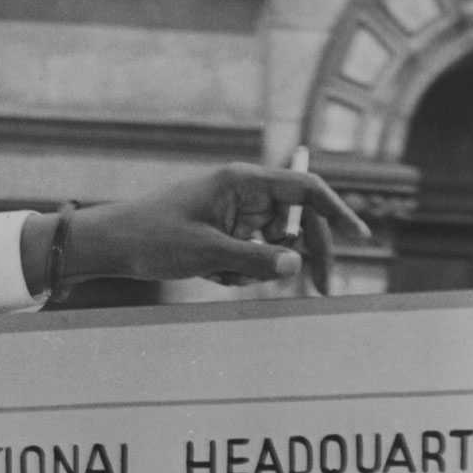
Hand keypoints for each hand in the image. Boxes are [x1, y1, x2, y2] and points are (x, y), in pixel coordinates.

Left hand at [57, 166, 367, 296]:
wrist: (111, 245)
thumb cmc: (152, 239)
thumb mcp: (207, 255)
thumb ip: (256, 261)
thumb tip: (297, 266)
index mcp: (241, 182)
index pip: (304, 190)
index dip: (336, 211)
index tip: (360, 237)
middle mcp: (242, 193)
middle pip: (297, 221)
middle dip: (309, 254)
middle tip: (321, 290)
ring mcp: (234, 213)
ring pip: (273, 246)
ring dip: (258, 269)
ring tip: (220, 274)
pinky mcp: (224, 233)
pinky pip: (250, 258)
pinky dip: (238, 273)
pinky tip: (209, 274)